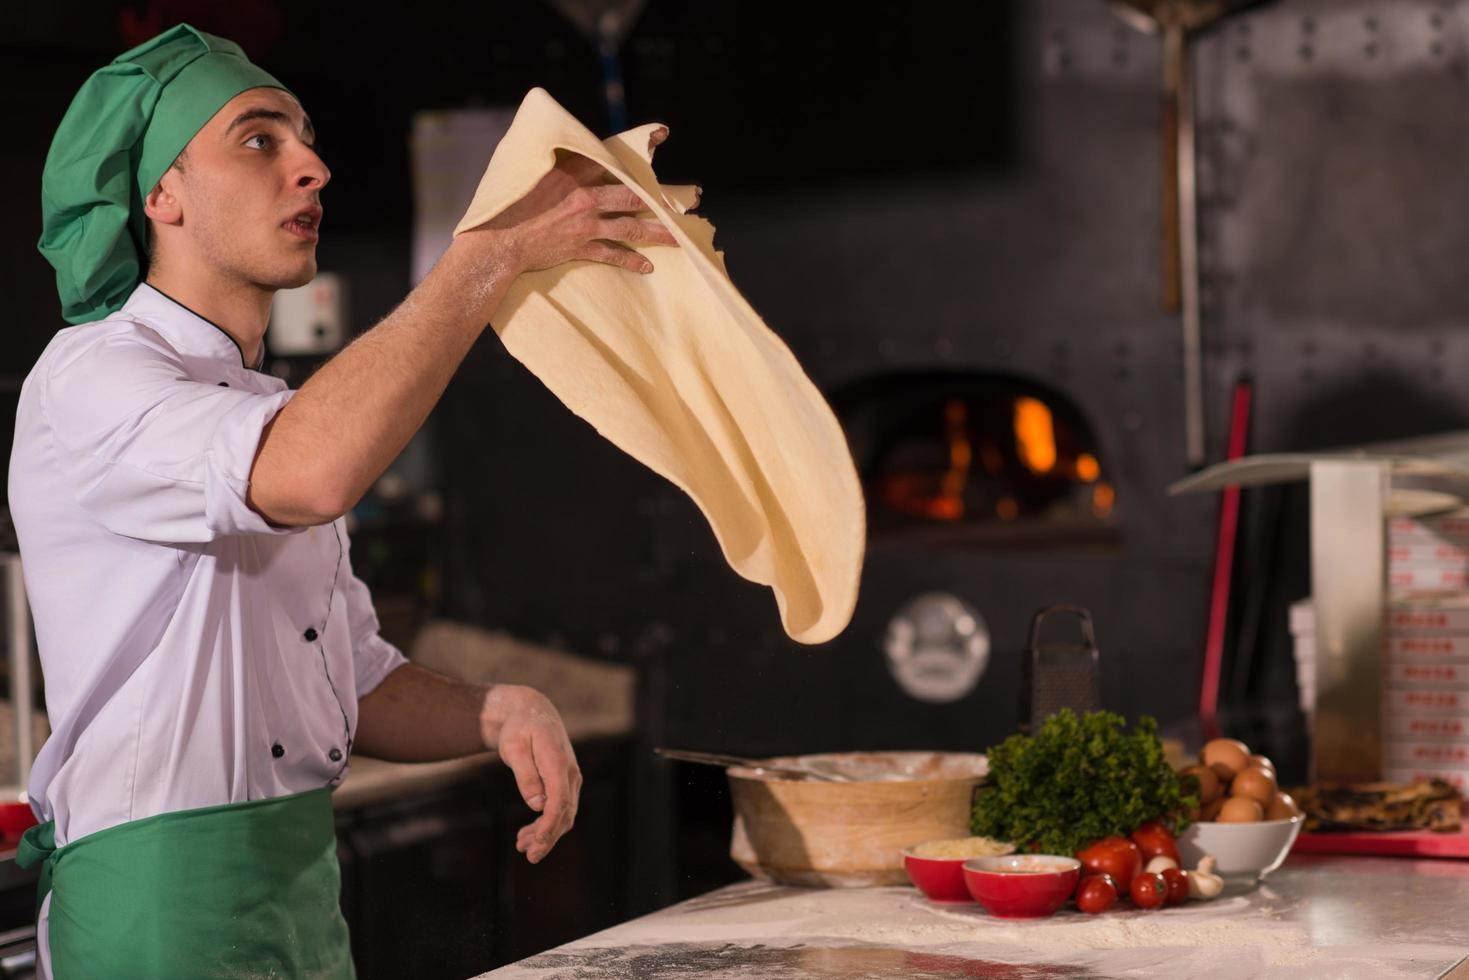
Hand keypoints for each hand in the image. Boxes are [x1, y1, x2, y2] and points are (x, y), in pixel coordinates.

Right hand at [469, 126, 677, 276]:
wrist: (497, 240)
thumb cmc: (504, 202)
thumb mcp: (524, 166)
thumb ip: (545, 154)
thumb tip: (552, 139)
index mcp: (572, 171)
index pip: (612, 155)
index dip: (638, 146)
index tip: (663, 134)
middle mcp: (585, 196)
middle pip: (632, 194)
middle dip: (662, 197)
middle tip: (690, 199)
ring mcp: (585, 224)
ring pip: (631, 226)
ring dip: (658, 233)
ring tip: (680, 237)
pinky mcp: (581, 247)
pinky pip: (613, 255)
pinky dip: (631, 261)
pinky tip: (648, 266)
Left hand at [481, 685, 581, 863]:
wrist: (531, 712)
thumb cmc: (519, 728)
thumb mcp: (514, 747)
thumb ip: (525, 775)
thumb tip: (537, 805)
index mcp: (558, 762)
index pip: (560, 800)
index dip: (549, 825)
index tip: (536, 843)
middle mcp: (570, 772)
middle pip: (565, 813)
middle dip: (548, 837)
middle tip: (528, 855)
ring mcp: (570, 777)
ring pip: (565, 814)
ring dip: (546, 833)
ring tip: (522, 846)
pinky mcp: (565, 781)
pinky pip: (561, 807)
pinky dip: (547, 824)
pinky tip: (528, 834)